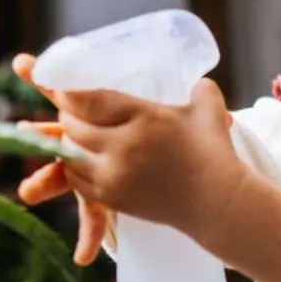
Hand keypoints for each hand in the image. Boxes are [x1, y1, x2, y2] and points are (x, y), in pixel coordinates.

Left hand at [10, 54, 248, 261]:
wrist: (218, 203)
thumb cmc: (214, 152)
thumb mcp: (207, 107)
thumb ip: (197, 87)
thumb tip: (195, 78)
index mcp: (144, 117)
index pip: (89, 100)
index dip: (68, 93)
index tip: (62, 86)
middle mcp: (123, 146)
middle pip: (74, 125)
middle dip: (68, 115)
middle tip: (69, 108)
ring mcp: (115, 175)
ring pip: (71, 153)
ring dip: (68, 142)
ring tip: (74, 133)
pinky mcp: (112, 198)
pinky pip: (77, 180)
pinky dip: (73, 167)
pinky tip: (80, 159)